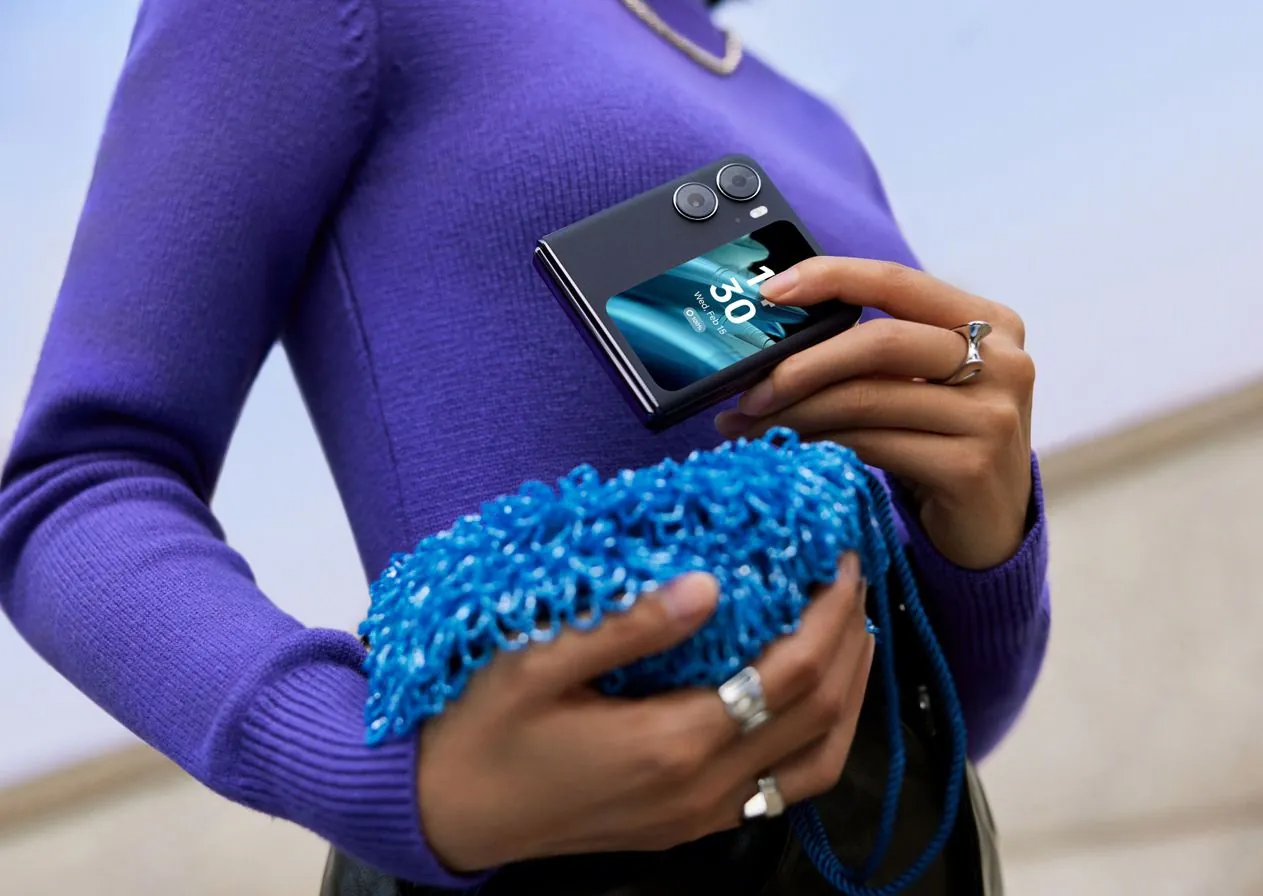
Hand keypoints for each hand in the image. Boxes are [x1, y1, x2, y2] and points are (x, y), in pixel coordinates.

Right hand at [417, 556, 873, 871]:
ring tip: (852, 631)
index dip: (828, 613)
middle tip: (852, 576)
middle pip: (820, 714)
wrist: (448, 816)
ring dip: (851, 693)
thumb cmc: (480, 729)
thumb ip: (626, 624)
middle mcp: (703, 788)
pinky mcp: (691, 823)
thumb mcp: (533, 663)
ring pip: (818, 761)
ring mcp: (702, 814)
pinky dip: (821, 736)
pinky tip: (812, 697)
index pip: (790, 674)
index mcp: (672, 743)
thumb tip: (708, 583)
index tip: (839, 557)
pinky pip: (787, 786)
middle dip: (849, 639)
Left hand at [715, 258, 1034, 569]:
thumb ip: (876, 354)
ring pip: (865, 399)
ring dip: (795, 412)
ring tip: (749, 426)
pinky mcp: (969, 467)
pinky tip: (790, 449)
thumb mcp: (923, 384)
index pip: (897, 281)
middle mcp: (1002, 362)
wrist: (992, 524)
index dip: (830, 278)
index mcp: (990, 322)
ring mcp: (991, 417)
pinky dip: (819, 444)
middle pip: (877, 342)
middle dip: (799, 365)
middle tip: (747, 391)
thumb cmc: (943, 442)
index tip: (770, 293)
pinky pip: (871, 445)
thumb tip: (773, 340)